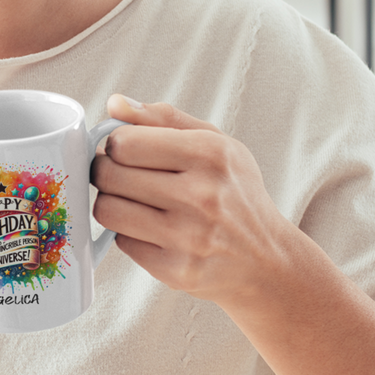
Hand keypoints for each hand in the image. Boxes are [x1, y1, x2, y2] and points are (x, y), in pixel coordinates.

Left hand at [90, 95, 298, 308]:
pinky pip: (120, 242)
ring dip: (112, 204)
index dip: (116, 145)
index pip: (123, 142)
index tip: (126, 151)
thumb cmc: (235, 194)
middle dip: (107, 172)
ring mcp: (188, 237)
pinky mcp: (176, 270)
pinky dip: (129, 234)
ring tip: (135, 202)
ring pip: (106, 210)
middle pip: (109, 175)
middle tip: (124, 176)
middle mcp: (201, 196)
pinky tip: (154, 230)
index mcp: (209, 154)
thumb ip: (162, 118)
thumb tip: (114, 104)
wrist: (268, 260)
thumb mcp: (214, 143)